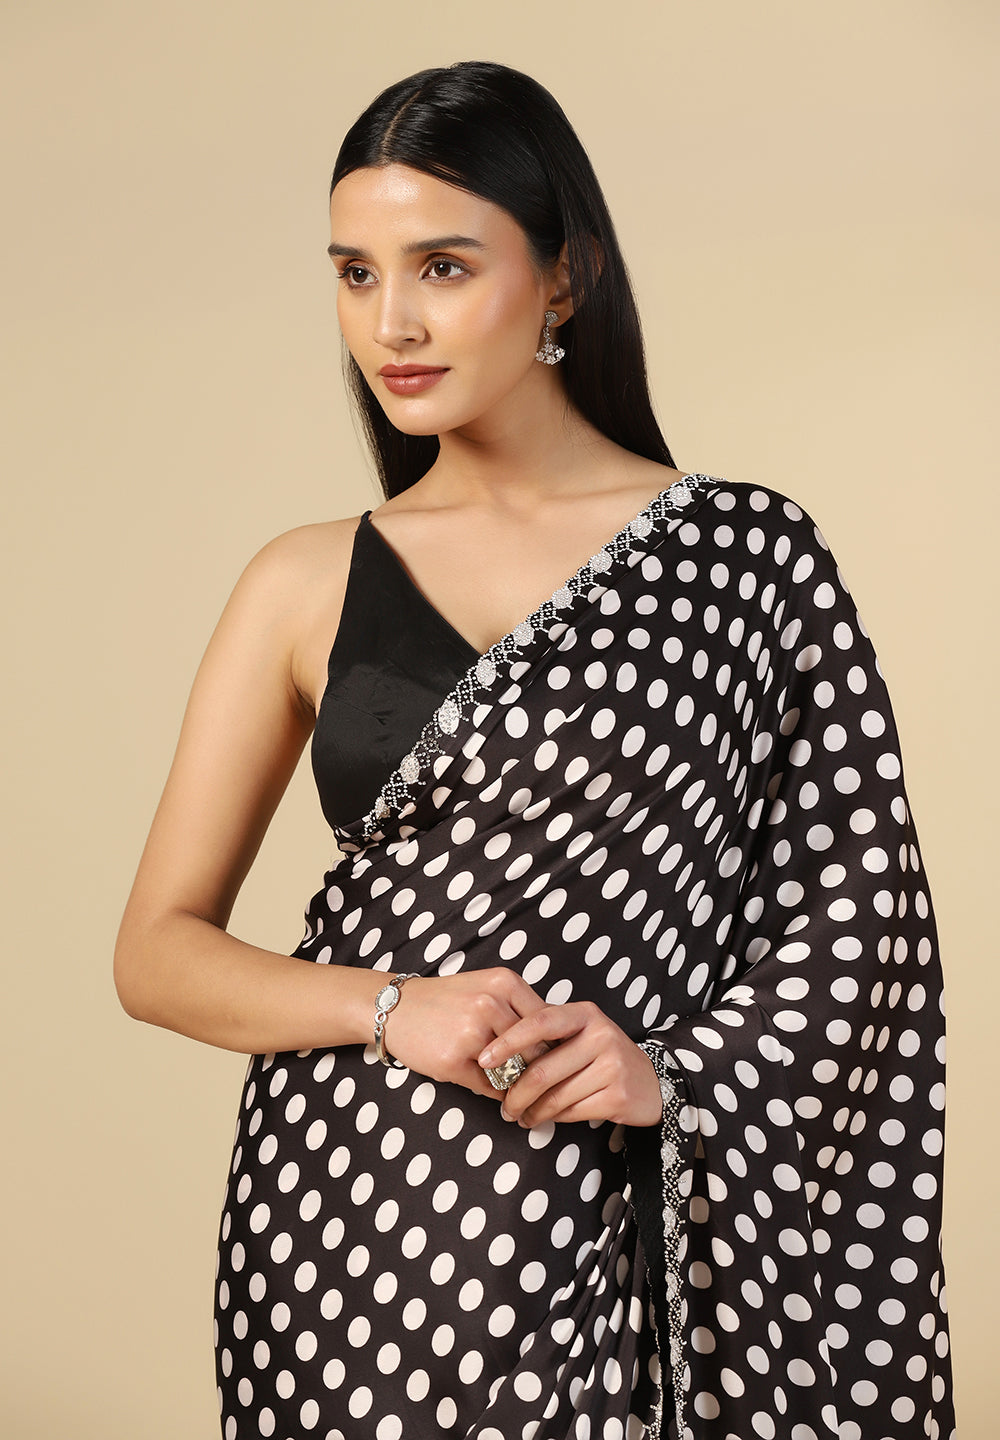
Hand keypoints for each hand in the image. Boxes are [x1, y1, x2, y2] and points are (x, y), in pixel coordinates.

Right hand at [382, 968, 547, 1098]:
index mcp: (504, 983)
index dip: (555, 1046)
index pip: (549, 1023)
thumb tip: (559, 1041)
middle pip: (535, 1049)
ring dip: (519, 1085)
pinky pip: (491, 1087)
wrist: (394, 1008)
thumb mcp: (486, 988)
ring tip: (519, 1090)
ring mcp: (471, 1033)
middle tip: (542, 1085)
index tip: (558, 1061)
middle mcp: (490, 1004)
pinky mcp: (453, 1060)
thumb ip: (520, 1008)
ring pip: (515, 1071)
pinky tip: (494, 1088)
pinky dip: (497, 1093)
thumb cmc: (445, 1000)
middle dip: (539, 1071)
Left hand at [478, 1001, 662, 1127]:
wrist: (651, 1081)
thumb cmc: (602, 1056)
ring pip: (555, 1096)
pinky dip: (552, 1119)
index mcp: (584, 1014)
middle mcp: (601, 1035)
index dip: (508, 1041)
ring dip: (531, 1111)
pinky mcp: (617, 1095)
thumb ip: (547, 1036)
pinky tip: (544, 1120)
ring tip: (520, 1116)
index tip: (485, 1058)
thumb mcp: (580, 1033)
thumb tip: (499, 1057)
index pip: (539, 1022)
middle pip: (542, 1069)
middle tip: (504, 1106)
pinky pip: (571, 1112)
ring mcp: (612, 1065)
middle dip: (515, 1093)